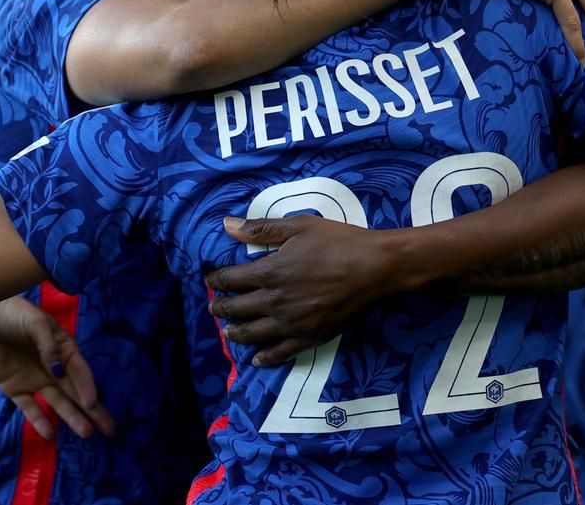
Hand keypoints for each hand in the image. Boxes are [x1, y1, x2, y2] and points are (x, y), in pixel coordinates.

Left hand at [0, 296, 114, 440]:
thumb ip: (47, 343)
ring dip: (72, 417)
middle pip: (76, 391)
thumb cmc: (13, 315)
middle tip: (109, 429)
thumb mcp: (34, 322)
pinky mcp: (16, 390)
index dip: (87, 386)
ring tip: (87, 434)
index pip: (79, 370)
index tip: (92, 403)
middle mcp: (53, 367)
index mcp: (63, 347)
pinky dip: (39, 421)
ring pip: (58, 402)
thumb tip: (57, 367)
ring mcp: (35, 380)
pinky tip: (50, 434)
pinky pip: (30, 408)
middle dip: (93, 410)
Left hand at [205, 215, 393, 366]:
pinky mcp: (309, 338)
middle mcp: (275, 301)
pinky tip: (257, 359)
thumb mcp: (299, 226)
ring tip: (227, 333)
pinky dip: (264, 358)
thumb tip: (226, 224)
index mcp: (270, 272)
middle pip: (237, 309)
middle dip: (220, 308)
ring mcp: (291, 323)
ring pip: (252, 334)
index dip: (216, 281)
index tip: (209, 281)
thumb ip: (261, 228)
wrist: (374, 268)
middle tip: (213, 308)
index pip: (231, 279)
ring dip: (235, 333)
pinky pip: (280, 353)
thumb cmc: (338, 241)